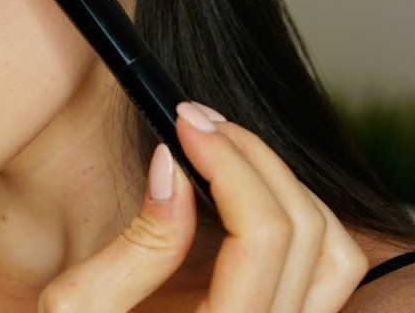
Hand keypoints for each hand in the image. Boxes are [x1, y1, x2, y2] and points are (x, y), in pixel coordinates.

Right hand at [38, 102, 368, 312]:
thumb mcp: (78, 310)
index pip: (263, 236)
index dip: (230, 164)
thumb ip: (137, 246)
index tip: (183, 122)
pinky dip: (296, 217)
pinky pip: (325, 274)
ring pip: (335, 254)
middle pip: (307, 232)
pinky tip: (243, 191)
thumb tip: (171, 163)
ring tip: (224, 149)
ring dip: (285, 185)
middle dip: (253, 159)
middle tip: (196, 120)